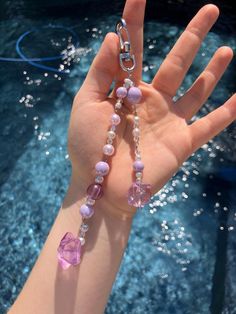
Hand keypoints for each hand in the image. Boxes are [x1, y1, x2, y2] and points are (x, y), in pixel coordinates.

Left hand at [67, 1, 234, 217]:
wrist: (102, 186)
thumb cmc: (88, 146)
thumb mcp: (87, 104)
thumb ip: (101, 71)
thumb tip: (115, 36)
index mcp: (126, 90)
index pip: (133, 48)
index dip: (134, 20)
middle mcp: (151, 100)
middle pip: (176, 62)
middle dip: (192, 36)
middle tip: (210, 9)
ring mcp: (169, 120)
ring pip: (197, 90)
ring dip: (213, 70)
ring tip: (227, 48)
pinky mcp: (182, 142)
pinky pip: (210, 125)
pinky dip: (227, 114)